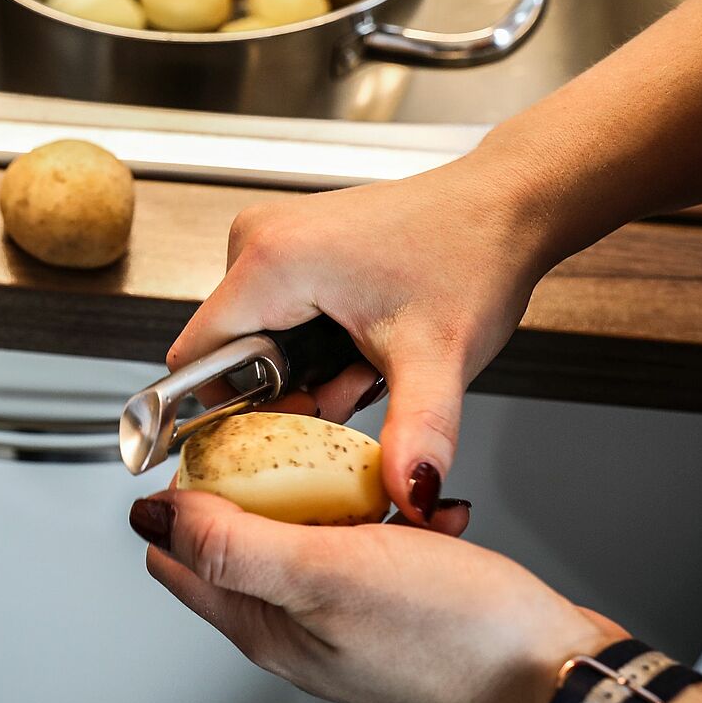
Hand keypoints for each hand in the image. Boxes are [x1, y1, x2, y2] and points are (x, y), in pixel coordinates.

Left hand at [131, 489, 621, 702]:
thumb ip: (232, 545)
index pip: (181, 552)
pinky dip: (398, 512)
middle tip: (314, 441)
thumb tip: (152, 517)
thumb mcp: (323, 574)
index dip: (191, 490)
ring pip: (316, 524)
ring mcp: (347, 613)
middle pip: (247, 529)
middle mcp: (294, 622)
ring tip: (383, 477)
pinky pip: (377, 537)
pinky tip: (428, 511)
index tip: (229, 442)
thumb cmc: (449, 639)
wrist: (554, 679)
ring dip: (344, 487)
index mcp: (260, 624)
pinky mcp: (398, 601)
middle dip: (273, 475)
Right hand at [169, 156, 557, 519]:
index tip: (291, 424)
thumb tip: (408, 495)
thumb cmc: (473, 256)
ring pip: (250, 337)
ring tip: (364, 364)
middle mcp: (257, 238)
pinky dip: (308, 342)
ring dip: (302, 371)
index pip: (196, 359)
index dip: (231, 409)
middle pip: (226, 353)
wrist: (505, 207)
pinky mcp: (287, 240)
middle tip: (353, 389)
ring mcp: (270, 235)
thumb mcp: (439, 360)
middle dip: (285, 393)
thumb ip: (416, 434)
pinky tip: (357, 341)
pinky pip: (269, 312)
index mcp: (272, 261)